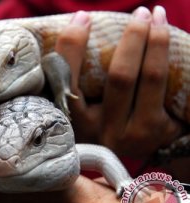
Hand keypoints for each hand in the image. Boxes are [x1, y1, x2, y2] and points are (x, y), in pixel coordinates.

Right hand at [55, 7, 183, 159]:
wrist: (126, 151)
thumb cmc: (98, 120)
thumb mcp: (80, 107)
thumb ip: (72, 78)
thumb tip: (80, 24)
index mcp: (73, 122)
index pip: (67, 80)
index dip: (72, 46)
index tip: (83, 18)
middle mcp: (101, 131)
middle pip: (119, 77)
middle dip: (133, 38)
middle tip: (141, 13)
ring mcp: (133, 134)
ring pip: (149, 79)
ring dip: (157, 42)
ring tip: (158, 18)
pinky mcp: (158, 132)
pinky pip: (168, 87)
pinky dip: (170, 59)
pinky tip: (172, 44)